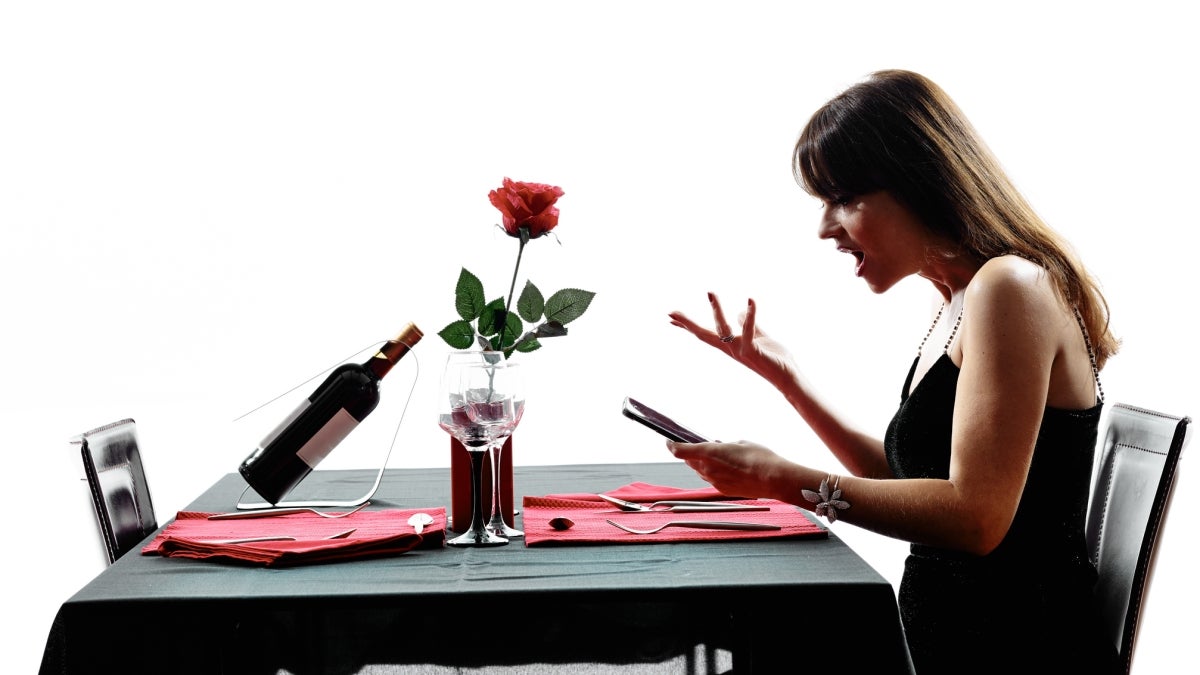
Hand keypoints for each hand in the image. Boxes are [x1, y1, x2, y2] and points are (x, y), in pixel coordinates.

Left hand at [667, 439, 786, 500]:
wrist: (774, 479)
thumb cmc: (760, 458)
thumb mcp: (740, 443)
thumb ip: (725, 446)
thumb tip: (721, 449)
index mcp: (709, 453)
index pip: (680, 450)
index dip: (672, 445)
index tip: (669, 441)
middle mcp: (708, 469)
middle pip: (690, 461)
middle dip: (691, 454)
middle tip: (696, 446)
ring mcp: (715, 482)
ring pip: (701, 471)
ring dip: (703, 464)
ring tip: (716, 457)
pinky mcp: (723, 490)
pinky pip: (713, 480)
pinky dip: (715, 473)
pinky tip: (727, 469)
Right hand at [668, 293, 796, 386]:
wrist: (790, 377)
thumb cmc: (776, 359)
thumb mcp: (760, 337)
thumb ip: (750, 325)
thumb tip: (739, 312)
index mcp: (730, 345)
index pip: (705, 333)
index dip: (688, 326)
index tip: (671, 317)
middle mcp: (731, 349)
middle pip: (704, 335)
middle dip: (688, 323)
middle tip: (670, 311)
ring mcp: (740, 350)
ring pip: (723, 330)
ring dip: (717, 311)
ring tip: (711, 293)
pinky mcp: (753, 351)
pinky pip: (749, 331)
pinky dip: (750, 315)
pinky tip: (751, 300)